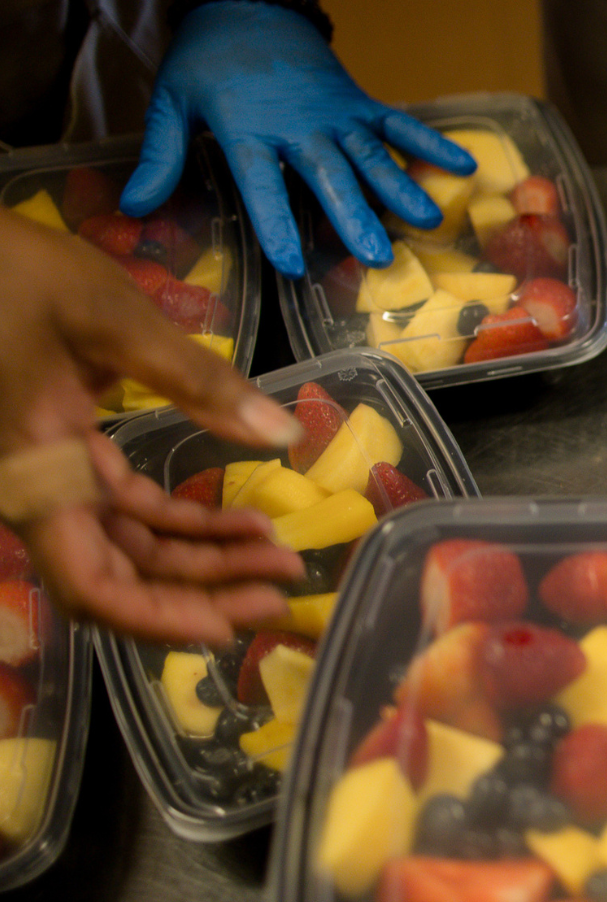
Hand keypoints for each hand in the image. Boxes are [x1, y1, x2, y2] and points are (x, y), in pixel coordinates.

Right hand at [0, 208, 305, 643]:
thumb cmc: (18, 275)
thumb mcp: (114, 319)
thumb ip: (197, 379)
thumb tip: (283, 432)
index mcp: (36, 476)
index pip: (89, 585)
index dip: (156, 619)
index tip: (228, 626)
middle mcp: (39, 493)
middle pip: (120, 578)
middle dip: (203, 591)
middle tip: (284, 589)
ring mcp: (55, 479)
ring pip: (131, 548)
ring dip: (204, 559)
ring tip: (281, 555)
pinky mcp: (69, 458)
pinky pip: (129, 512)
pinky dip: (186, 522)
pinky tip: (248, 521)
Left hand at [120, 0, 476, 276]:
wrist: (249, 5)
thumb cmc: (208, 59)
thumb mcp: (171, 102)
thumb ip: (160, 156)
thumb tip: (135, 208)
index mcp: (247, 127)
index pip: (261, 181)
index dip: (275, 221)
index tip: (290, 262)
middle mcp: (299, 125)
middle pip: (330, 174)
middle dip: (354, 216)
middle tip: (377, 257)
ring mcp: (336, 114)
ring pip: (371, 155)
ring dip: (400, 188)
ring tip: (427, 220)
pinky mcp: (359, 104)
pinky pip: (398, 126)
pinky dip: (431, 143)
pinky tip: (464, 164)